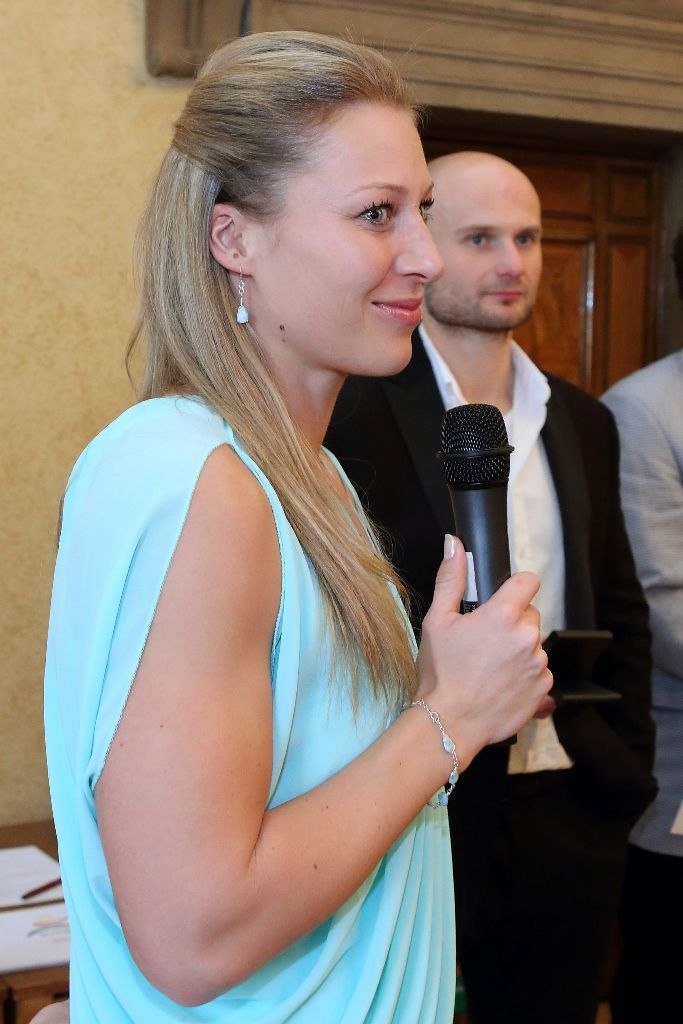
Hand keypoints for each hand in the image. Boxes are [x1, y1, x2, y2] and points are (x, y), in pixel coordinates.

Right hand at [416, 536, 551, 768]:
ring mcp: (538, 664)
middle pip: (531, 614)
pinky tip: (501, 683)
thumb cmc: (440, 673)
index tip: (505, 597)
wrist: (449, 723)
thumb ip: (451, 579)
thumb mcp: (437, 621)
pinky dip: (525, 674)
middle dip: (513, 621)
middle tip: (485, 640)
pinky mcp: (543, 689)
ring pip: (534, 644)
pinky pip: (540, 671)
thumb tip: (454, 544)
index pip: (528, 581)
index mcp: (503, 615)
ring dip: (519, 649)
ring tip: (491, 667)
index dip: (517, 586)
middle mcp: (527, 636)